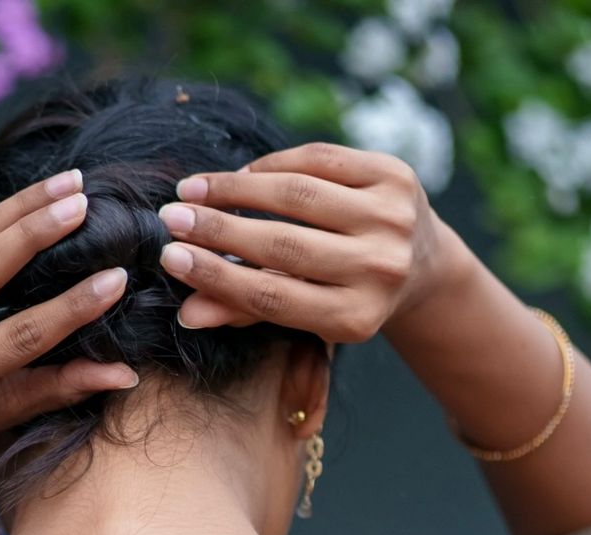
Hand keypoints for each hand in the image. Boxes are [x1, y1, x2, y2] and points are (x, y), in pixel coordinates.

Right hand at [155, 142, 465, 342]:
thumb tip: (188, 313)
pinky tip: (241, 174)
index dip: (217, 277)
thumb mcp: (306, 314)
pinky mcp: (397, 176)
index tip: (171, 257)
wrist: (420, 266)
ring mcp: (393, 219)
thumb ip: (249, 309)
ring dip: (237, 189)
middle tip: (170, 218)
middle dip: (218, 230)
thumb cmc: (347, 295)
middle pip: (282, 246)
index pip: (272, 296)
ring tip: (194, 190)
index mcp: (356, 317)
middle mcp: (380, 269)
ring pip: (297, 196)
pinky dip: (274, 165)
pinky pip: (319, 160)